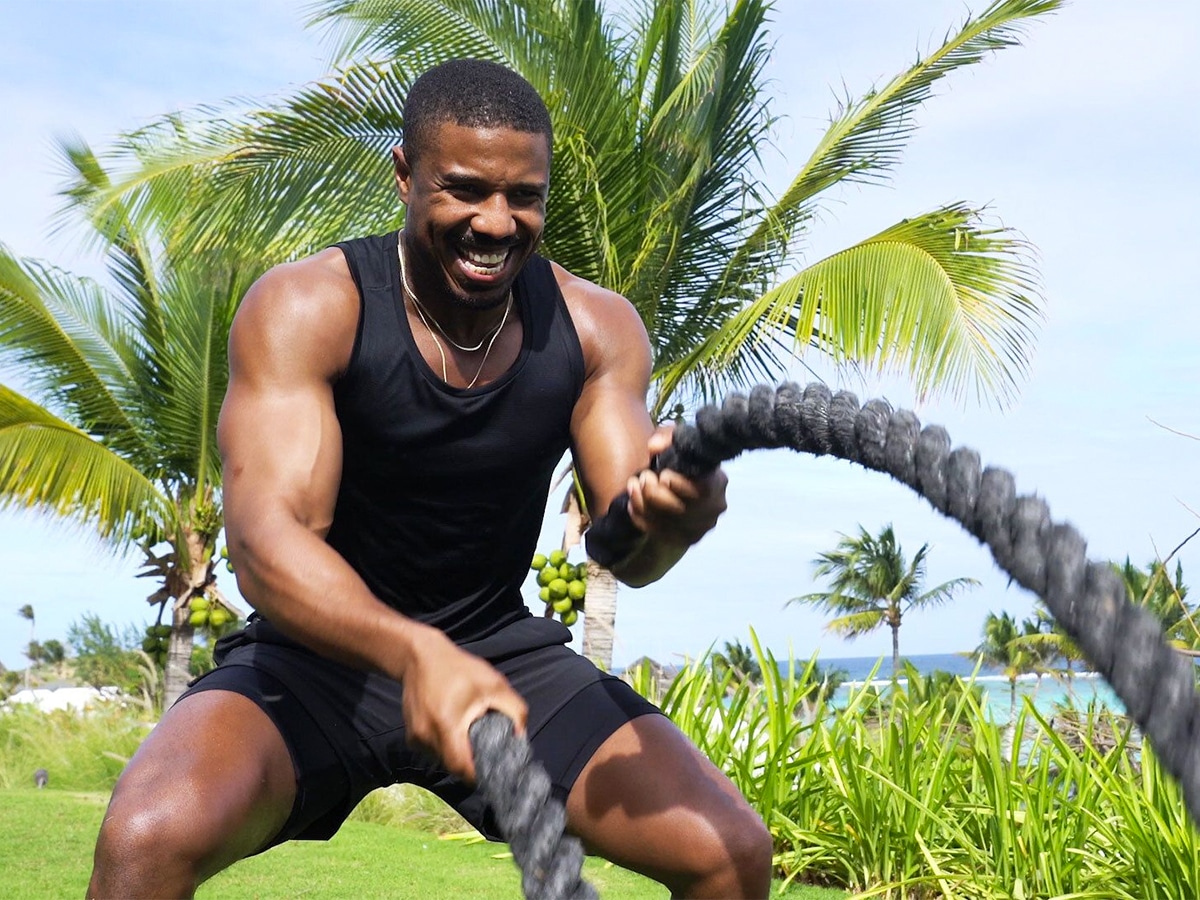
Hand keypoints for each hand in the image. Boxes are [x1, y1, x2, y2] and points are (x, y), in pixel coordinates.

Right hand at [398, 627, 527, 782]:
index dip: (479, 774)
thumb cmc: (459, 669)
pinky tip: (453, 727)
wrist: (419, 656)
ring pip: (443, 760)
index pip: (462, 768)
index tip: (494, 770)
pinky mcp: (411, 736)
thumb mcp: (494, 683)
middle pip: (453, 766)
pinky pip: (433, 751)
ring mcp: (415, 738)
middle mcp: (426, 737)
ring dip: (458, 753)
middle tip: (486, 748)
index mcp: (446, 726)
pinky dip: (446, 746)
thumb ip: (514, 710)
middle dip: (471, 763)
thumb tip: (521, 737)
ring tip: (468, 733)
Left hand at [624, 425, 727, 546]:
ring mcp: (702, 527)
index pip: (703, 491)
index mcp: (718, 481)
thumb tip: (653, 447)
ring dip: (643, 504)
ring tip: (633, 485)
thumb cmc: (680, 459)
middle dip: (655, 494)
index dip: (679, 485)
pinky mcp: (685, 540)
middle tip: (643, 477)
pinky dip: (641, 519)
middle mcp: (715, 508)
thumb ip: (667, 437)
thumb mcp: (676, 442)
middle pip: (683, 510)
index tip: (663, 474)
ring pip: (669, 524)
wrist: (680, 484)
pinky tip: (633, 503)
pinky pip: (660, 534)